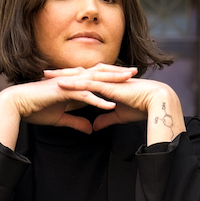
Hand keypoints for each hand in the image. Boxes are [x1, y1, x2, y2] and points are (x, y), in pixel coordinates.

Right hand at [0, 72, 121, 147]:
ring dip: (112, 82)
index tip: (128, 80)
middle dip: (118, 74)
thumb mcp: (61, 119)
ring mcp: (69, 85)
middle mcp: (73, 80)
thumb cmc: (36, 109)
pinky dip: (98, 101)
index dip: (112, 78)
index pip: (97, 79)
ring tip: (129, 83)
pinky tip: (110, 106)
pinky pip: (85, 96)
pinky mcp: (64, 92)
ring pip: (95, 81)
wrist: (18, 105)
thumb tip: (90, 130)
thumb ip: (76, 123)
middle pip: (100, 75)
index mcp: (73, 84)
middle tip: (136, 73)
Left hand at [44, 65, 182, 139]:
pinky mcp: (108, 85)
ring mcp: (105, 80)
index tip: (54, 82)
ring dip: (62, 76)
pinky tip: (61, 84)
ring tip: (47, 77)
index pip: (84, 79)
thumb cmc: (141, 107)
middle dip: (61, 74)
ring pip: (80, 76)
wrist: (155, 102)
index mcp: (106, 83)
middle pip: (78, 74)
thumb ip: (105, 119)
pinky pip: (88, 83)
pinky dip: (74, 83)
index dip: (69, 80)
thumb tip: (94, 126)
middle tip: (44, 74)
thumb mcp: (117, 116)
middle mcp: (104, 79)